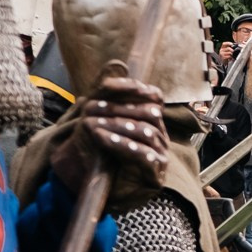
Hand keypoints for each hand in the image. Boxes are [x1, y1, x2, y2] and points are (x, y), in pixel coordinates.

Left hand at [50, 74, 169, 212]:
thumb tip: (116, 63)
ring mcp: (161, 157)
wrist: (93, 189)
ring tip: (93, 126)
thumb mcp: (99, 118)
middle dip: (119, 109)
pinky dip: (123, 145)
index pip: (153, 97)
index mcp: (151, 121)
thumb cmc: (98, 152)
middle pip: (150, 113)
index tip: (107, 85)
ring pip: (147, 133)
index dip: (134, 88)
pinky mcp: (155, 176)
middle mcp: (160, 137)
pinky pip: (146, 156)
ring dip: (117, 127)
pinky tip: (103, 140)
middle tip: (91, 108)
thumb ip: (108, 93)